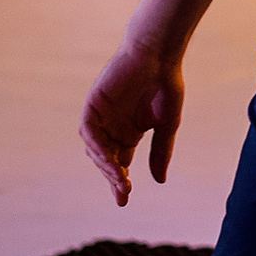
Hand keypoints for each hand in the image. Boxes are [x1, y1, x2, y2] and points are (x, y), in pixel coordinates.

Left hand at [80, 41, 184, 206]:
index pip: (120, 164)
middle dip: (113, 178)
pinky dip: (96, 146)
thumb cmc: (165, 84)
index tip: (124, 201)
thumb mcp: (166, 124)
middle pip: (106, 161)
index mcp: (129, 133)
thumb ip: (160, 151)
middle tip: (124, 192)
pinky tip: (108, 159)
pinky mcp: (93, 105)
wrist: (158, 54)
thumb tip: (159, 181)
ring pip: (95, 149)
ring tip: (119, 178)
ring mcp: (102, 117)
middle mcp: (112, 128)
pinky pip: (89, 131)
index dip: (120, 183)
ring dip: (105, 165)